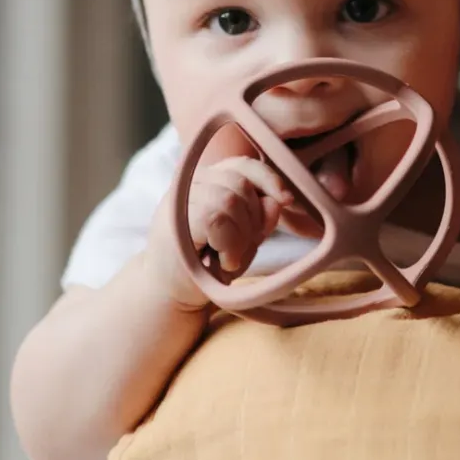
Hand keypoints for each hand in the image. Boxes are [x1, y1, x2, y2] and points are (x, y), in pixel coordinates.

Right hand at [144, 156, 293, 307]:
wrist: (172, 294)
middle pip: (241, 183)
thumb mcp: (244, 240)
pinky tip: (223, 261)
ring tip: (229, 257)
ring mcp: (180, 199)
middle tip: (240, 248)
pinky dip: (229, 244)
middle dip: (253, 220)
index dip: (269, 179)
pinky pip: (216, 218)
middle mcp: (192, 182)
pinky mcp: (174, 219)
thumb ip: (260, 219)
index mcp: (209, 181)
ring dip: (240, 236)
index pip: (244, 165)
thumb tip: (277, 201)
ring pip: (230, 199)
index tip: (287, 200)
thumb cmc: (208, 265)